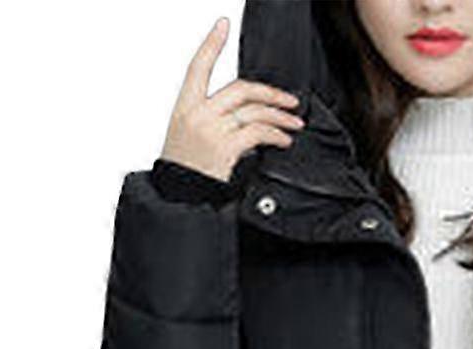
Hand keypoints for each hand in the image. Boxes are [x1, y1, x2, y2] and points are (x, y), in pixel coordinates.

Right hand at [161, 16, 304, 180]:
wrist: (178, 201)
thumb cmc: (184, 174)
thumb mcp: (185, 138)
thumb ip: (210, 120)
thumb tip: (243, 115)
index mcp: (184, 107)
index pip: (197, 67)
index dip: (211, 43)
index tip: (222, 24)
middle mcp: (197, 114)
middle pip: (240, 89)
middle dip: (270, 93)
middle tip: (289, 100)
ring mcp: (211, 131)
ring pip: (254, 110)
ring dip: (279, 116)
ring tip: (294, 124)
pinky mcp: (225, 149)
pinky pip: (258, 132)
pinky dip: (276, 135)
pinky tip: (284, 141)